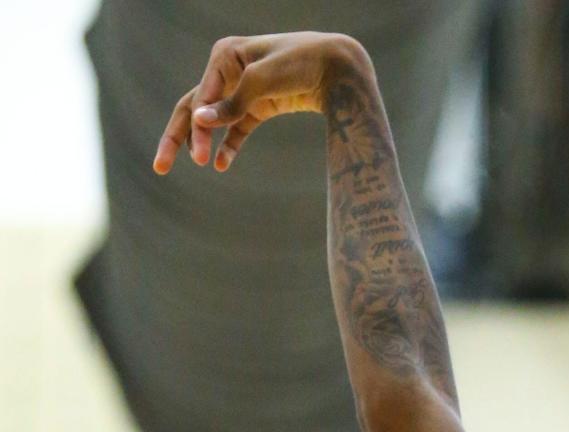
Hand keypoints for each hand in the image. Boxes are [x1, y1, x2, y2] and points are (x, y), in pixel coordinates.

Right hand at [153, 31, 369, 174]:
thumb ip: (231, 103)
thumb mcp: (262, 81)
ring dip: (203, 144)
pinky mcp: (259, 107)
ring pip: (214, 121)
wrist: (338, 68)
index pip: (199, 97)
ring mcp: (243, 90)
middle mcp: (228, 71)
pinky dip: (230, 147)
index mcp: (223, 55)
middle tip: (159, 167)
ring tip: (196, 166)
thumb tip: (198, 120)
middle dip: (177, 138)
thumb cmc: (299, 63)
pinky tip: (222, 166)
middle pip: (194, 108)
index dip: (195, 130)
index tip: (199, 158)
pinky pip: (238, 130)